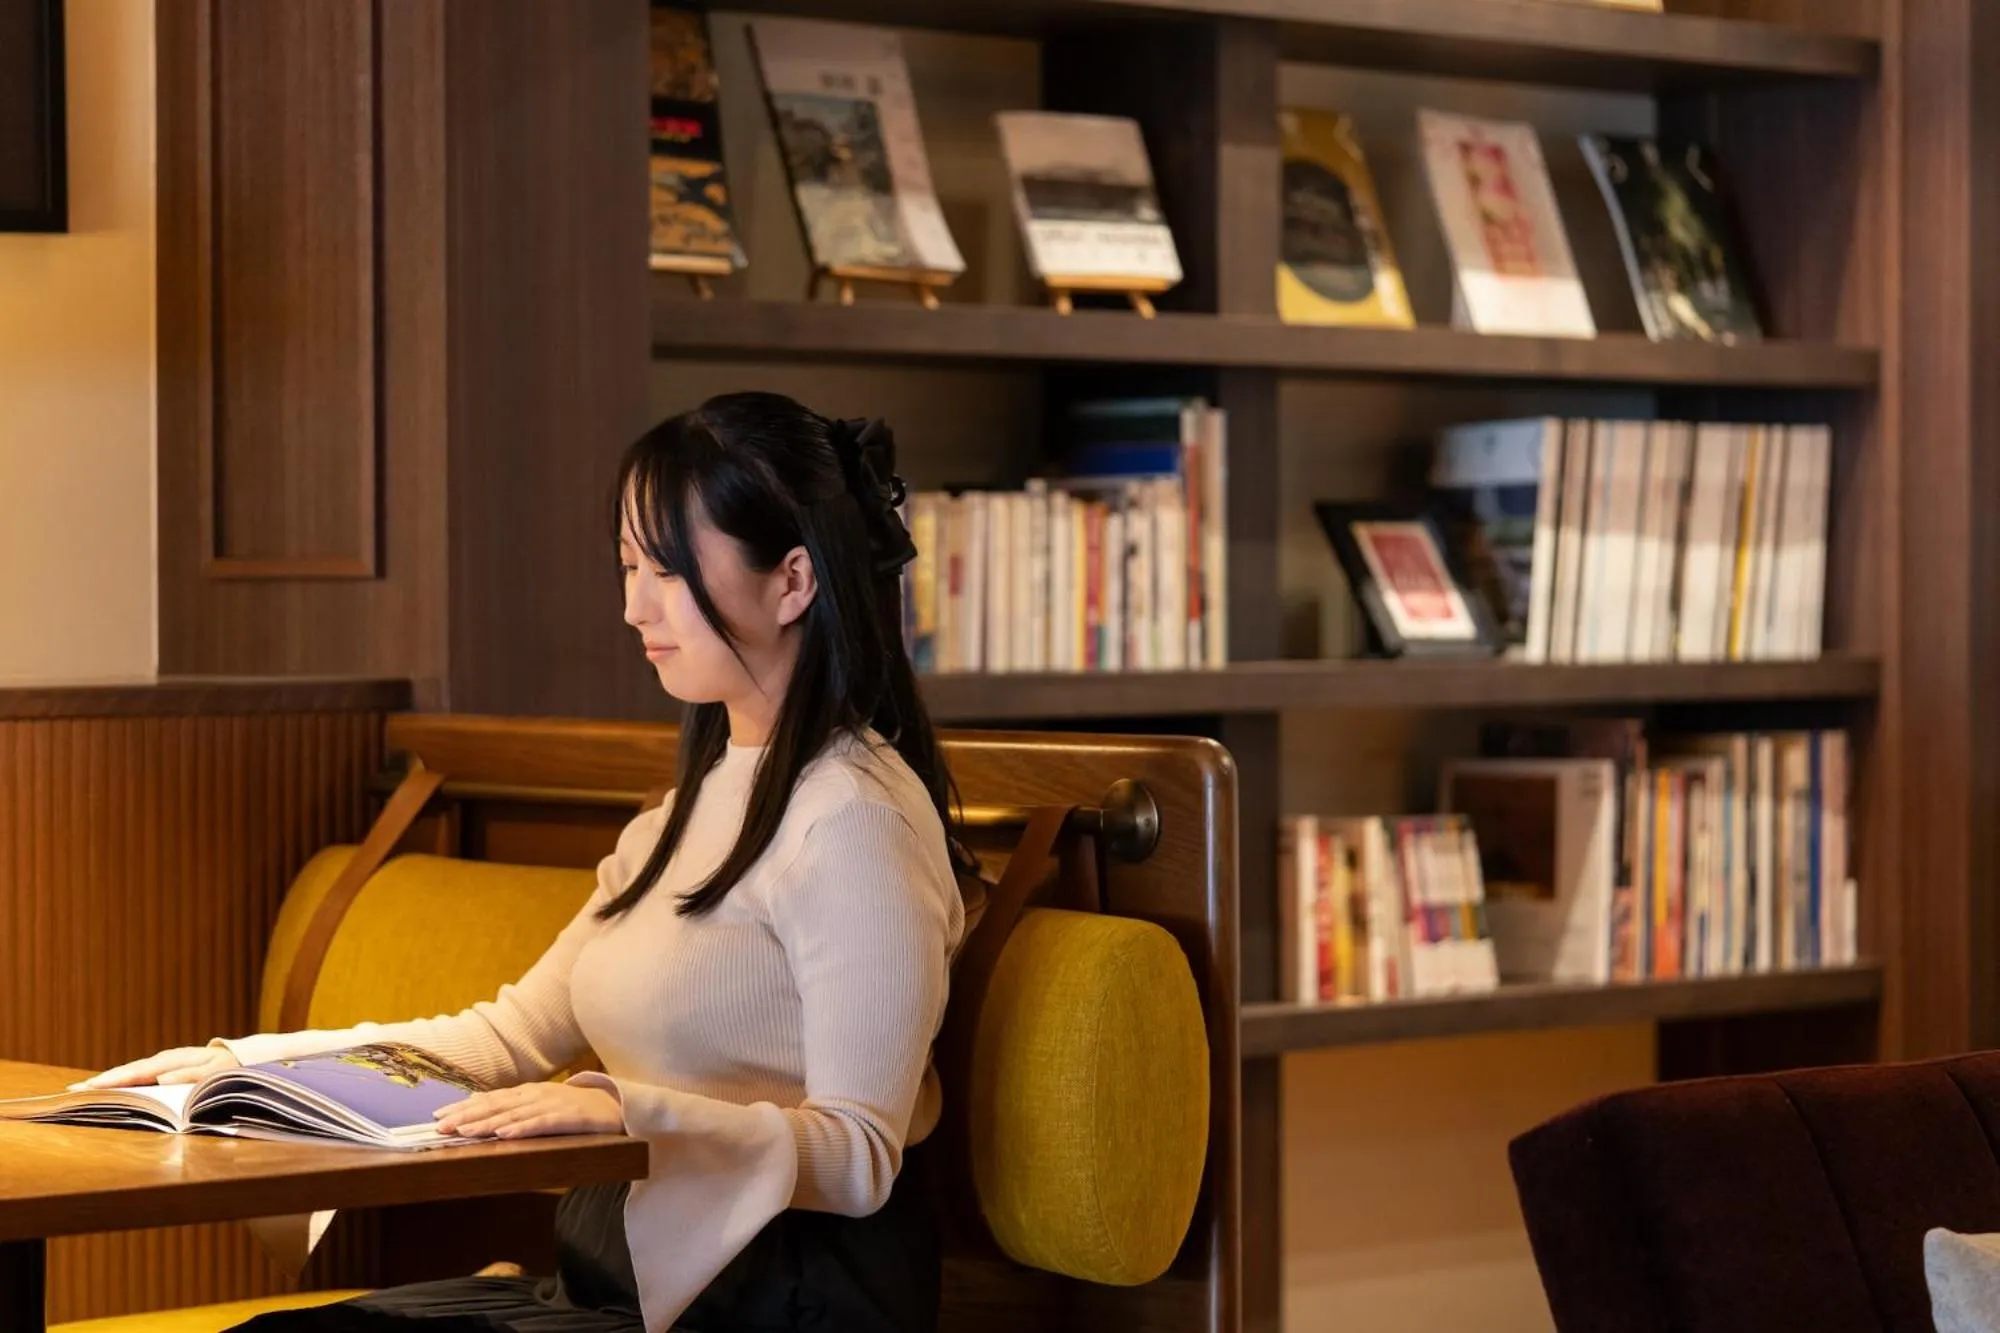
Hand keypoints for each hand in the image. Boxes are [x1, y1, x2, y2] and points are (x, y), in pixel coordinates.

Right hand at [71, 1045, 240, 1090]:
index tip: (90, 1087)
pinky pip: (140, 1074)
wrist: (242, 1058)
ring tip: (83, 1089)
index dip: (113, 1080)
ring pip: (132, 1072)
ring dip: (109, 1080)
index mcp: (174, 1061)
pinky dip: (123, 1079)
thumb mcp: (214, 1072)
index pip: (137, 1072)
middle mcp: (166, 1060)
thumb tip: (160, 1077)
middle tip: (73, 1090)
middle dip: (102, 1080)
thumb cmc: (229, 1068)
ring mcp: (165, 1062)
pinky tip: (110, 1087)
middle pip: (129, 1071)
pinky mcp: (167, 1067)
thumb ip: (189, 1075)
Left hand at [435, 1081, 624, 1140]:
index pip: (489, 1099)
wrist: (617, 1105)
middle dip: (466, 1115)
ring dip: (487, 1122)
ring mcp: (553, 1104)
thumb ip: (513, 1107)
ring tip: (464, 1131)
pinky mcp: (570, 1117)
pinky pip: (542, 1123)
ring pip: (513, 1114)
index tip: (437, 1116)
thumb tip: (479, 1107)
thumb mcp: (541, 1104)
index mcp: (527, 1092)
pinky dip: (522, 1127)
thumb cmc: (575, 1108)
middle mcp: (535, 1094)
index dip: (463, 1107)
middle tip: (440, 1126)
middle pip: (495, 1105)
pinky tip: (505, 1134)